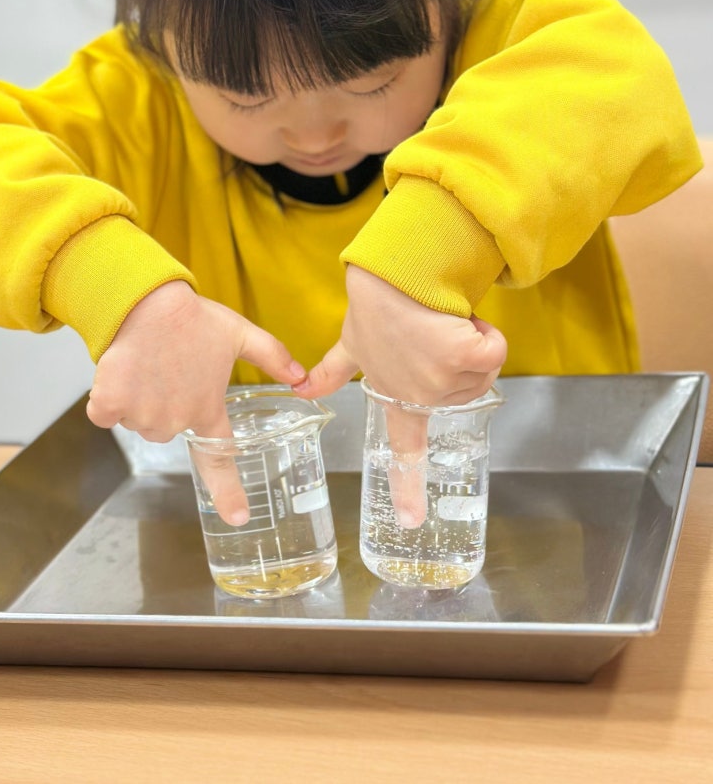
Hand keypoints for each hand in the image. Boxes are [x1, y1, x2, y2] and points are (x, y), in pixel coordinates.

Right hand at [86, 281, 306, 524]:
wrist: (147, 301)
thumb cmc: (193, 318)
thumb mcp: (240, 334)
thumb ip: (272, 357)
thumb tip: (301, 379)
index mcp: (207, 408)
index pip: (220, 460)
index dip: (229, 492)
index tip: (238, 518)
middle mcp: (177, 419)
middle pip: (168, 430)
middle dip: (167, 405)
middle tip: (170, 370)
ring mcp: (143, 414)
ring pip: (139, 420)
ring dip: (139, 401)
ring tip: (150, 366)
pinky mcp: (111, 404)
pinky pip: (106, 414)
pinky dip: (108, 398)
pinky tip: (122, 371)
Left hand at [294, 265, 506, 525]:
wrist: (391, 274)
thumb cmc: (376, 304)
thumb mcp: (351, 342)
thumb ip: (332, 370)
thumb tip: (299, 390)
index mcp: (392, 395)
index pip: (402, 446)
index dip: (406, 485)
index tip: (409, 519)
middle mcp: (414, 396)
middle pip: (466, 391)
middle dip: (460, 361)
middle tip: (432, 334)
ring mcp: (436, 381)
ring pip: (482, 372)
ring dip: (473, 344)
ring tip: (441, 323)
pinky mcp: (459, 358)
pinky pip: (494, 354)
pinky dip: (487, 334)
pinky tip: (462, 319)